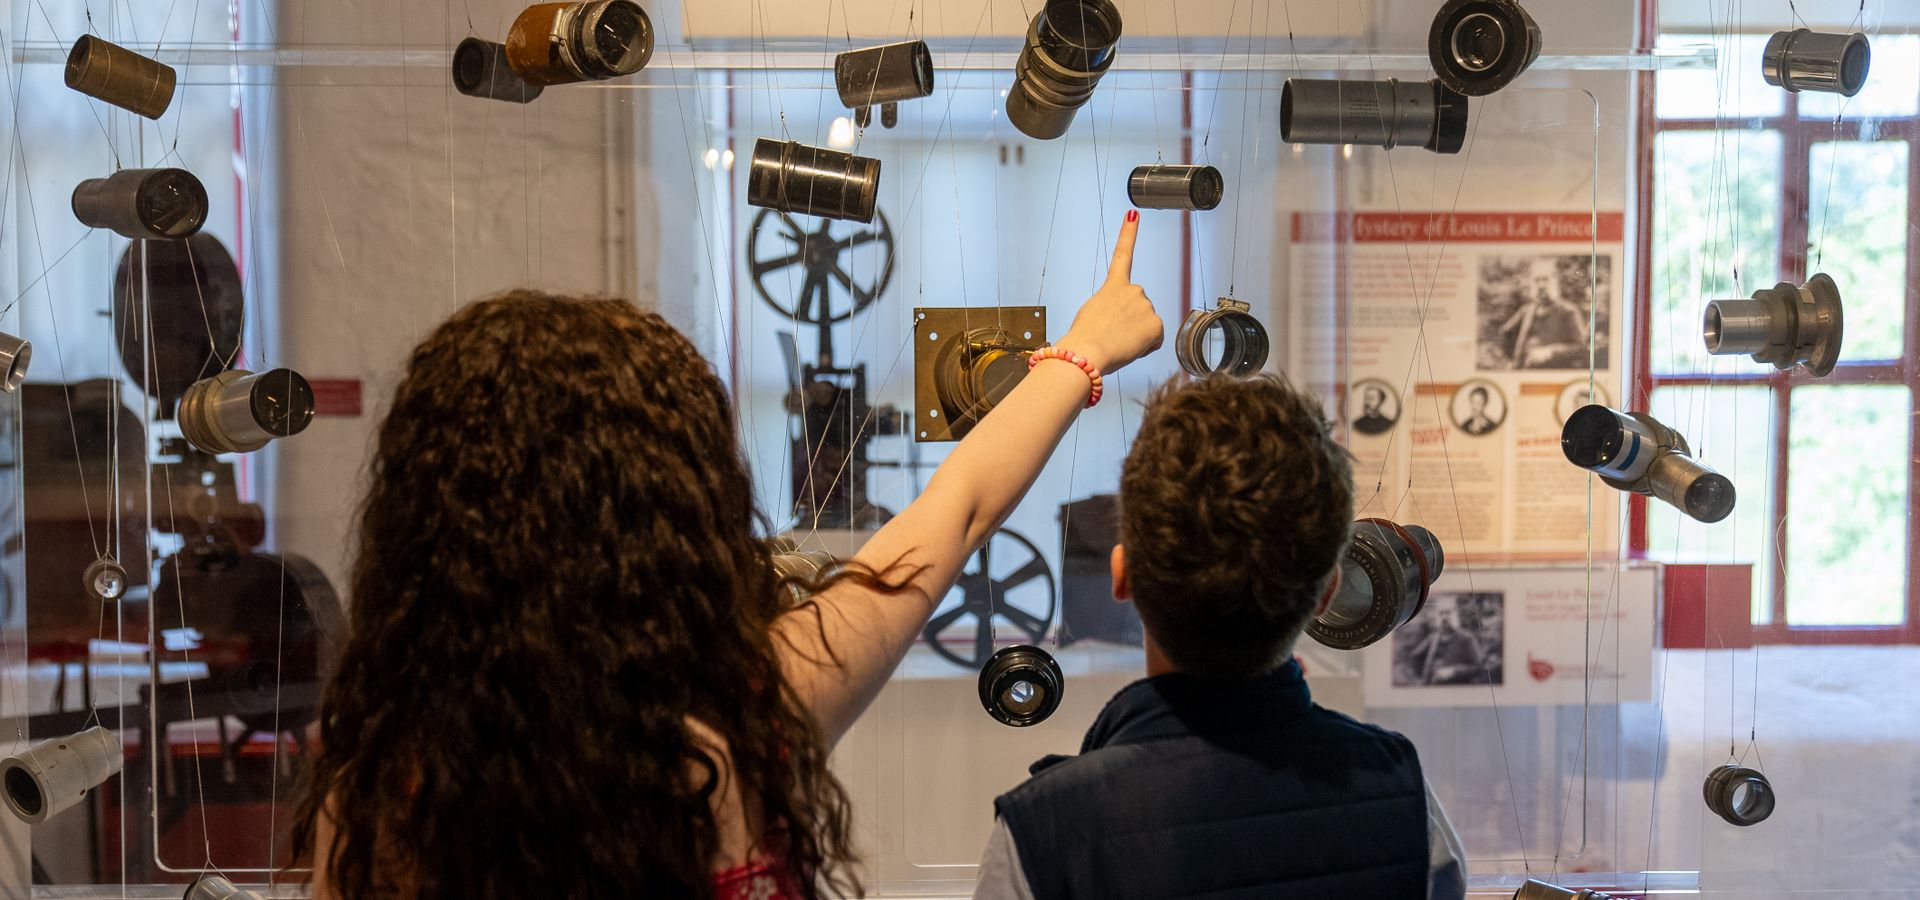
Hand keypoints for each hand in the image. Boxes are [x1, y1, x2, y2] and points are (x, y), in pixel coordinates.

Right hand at [1057, 211, 1163, 373]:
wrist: (1087, 351)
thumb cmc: (1084, 337)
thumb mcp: (1093, 314)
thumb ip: (1111, 308)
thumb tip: (1119, 321)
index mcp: (1114, 286)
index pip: (1122, 254)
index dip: (1128, 232)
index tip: (1133, 214)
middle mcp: (1134, 290)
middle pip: (1138, 308)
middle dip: (1130, 323)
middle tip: (1113, 334)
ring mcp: (1147, 306)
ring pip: (1146, 326)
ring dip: (1136, 336)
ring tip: (1118, 341)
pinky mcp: (1156, 323)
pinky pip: (1154, 340)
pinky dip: (1145, 347)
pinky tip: (1130, 347)